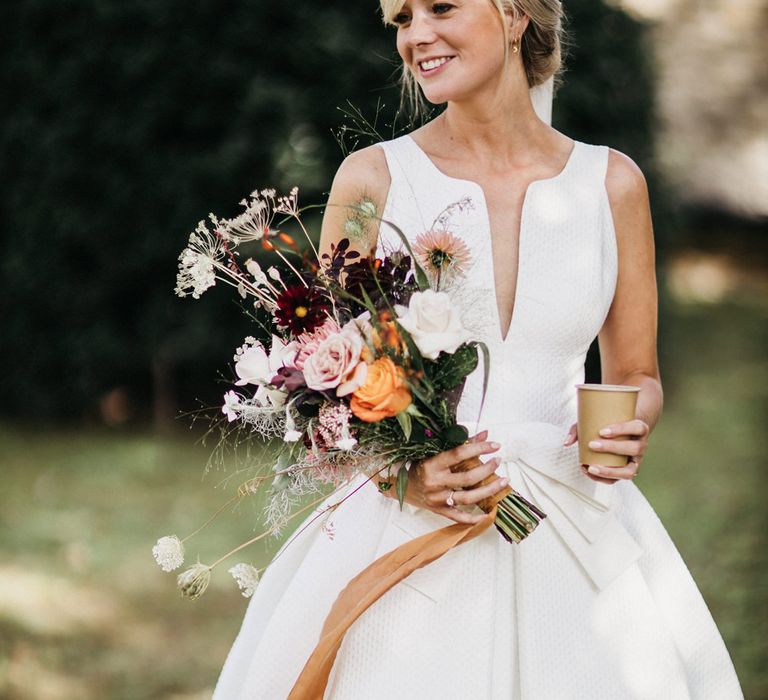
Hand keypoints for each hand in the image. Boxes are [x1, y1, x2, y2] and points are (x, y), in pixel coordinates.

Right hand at [378, 429, 507, 523]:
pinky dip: (472, 517)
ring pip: (467, 498)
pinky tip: (487, 514)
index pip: (459, 454)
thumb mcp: (435, 451)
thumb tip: (484, 434)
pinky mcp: (437, 510)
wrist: (397, 483)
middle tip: (498, 461)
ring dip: (488, 490)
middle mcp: (435, 482)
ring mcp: (436, 498)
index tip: (494, 444)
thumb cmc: (417, 464)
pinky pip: (457, 516)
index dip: (478, 448)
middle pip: (467, 478)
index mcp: (432, 464)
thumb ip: (460, 444)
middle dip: (487, 469)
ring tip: (503, 481)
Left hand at [563, 419, 648, 483]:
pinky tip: (589, 472)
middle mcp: (641, 445)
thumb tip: (566, 443)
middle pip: (634, 448)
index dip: (621, 429)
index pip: (637, 428)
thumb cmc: (608, 424)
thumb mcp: (596, 421)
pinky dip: (604, 478)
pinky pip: (619, 479)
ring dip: (610, 471)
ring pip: (630, 470)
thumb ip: (579, 430)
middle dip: (613, 448)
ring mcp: (637, 460)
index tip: (602, 431)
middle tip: (592, 445)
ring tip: (591, 468)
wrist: (623, 431)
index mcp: (640, 428)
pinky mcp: (628, 471)